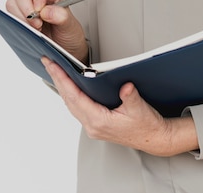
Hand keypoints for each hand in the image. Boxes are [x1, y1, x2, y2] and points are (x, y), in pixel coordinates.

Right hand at [6, 0, 88, 62]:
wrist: (65, 49)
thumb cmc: (69, 33)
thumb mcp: (71, 25)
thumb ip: (62, 17)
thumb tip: (46, 11)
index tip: (40, 8)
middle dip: (26, 8)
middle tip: (37, 24)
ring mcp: (25, 9)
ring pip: (12, 3)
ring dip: (21, 17)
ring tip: (36, 30)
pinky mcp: (18, 21)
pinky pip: (8, 17)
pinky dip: (15, 24)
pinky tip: (28, 32)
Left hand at [42, 57, 198, 155]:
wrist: (153, 138)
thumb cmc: (146, 126)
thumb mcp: (140, 109)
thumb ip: (131, 97)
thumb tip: (125, 86)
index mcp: (99, 122)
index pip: (76, 98)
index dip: (64, 80)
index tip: (55, 67)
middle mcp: (92, 125)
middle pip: (69, 100)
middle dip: (57, 80)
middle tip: (48, 63)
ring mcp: (92, 126)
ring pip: (71, 104)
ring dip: (62, 87)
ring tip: (55, 71)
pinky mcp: (96, 124)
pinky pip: (78, 107)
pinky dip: (71, 94)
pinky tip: (70, 86)